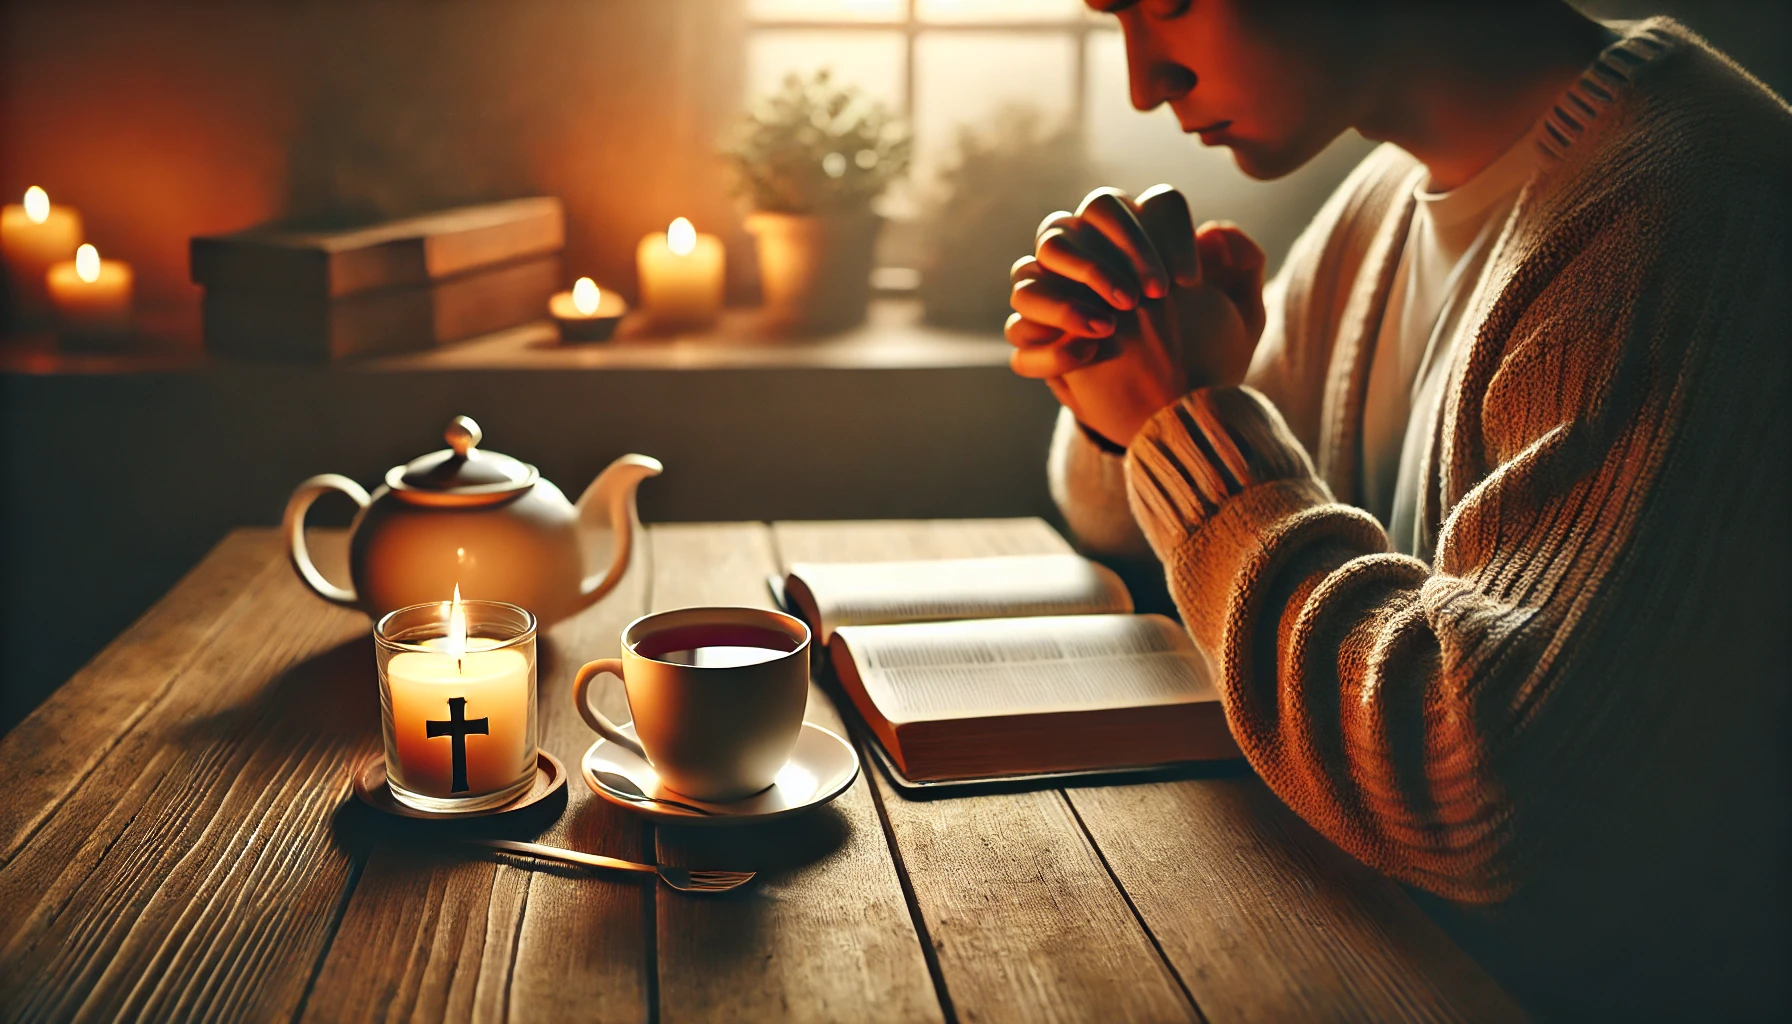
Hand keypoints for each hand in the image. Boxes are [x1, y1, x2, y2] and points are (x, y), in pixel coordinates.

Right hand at [1006, 185, 1266, 447]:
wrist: (1178, 415)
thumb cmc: (1211, 360)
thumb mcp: (1244, 319)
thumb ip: (1243, 263)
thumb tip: (1211, 232)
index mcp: (1147, 242)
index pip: (1151, 205)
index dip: (1167, 233)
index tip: (1188, 283)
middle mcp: (1096, 258)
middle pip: (1084, 215)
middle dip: (1120, 250)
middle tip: (1150, 297)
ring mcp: (1058, 296)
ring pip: (1032, 265)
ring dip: (1074, 288)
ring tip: (1111, 325)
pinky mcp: (1036, 342)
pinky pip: (1020, 328)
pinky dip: (1050, 345)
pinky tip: (1088, 357)